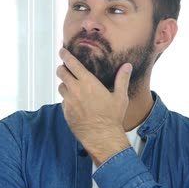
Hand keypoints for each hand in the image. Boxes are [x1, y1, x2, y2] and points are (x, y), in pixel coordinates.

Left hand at [56, 48, 132, 165]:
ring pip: (61, 87)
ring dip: (64, 84)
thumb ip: (122, 79)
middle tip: (65, 67)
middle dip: (62, 68)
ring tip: (71, 86)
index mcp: (88, 82)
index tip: (62, 51)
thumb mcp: (120, 97)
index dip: (65, 55)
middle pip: (62, 73)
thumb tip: (127, 66)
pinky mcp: (66, 112)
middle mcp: (76, 90)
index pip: (72, 64)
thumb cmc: (112, 117)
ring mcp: (69, 102)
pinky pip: (63, 101)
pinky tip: (74, 102)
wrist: (102, 137)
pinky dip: (66, 99)